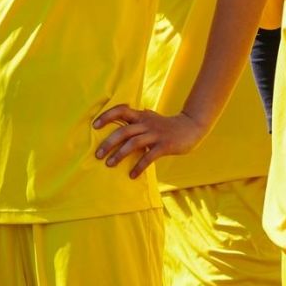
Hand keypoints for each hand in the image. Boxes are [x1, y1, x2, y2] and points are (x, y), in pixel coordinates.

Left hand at [93, 105, 207, 178]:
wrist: (191, 127)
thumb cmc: (166, 125)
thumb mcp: (150, 117)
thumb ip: (136, 118)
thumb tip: (120, 117)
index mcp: (141, 115)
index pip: (120, 110)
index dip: (107, 116)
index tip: (94, 125)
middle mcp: (146, 123)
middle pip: (123, 131)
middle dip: (108, 143)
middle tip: (97, 155)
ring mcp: (156, 134)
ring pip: (133, 143)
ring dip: (119, 154)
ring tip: (109, 164)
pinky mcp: (165, 145)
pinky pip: (149, 157)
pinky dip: (139, 166)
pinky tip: (132, 175)